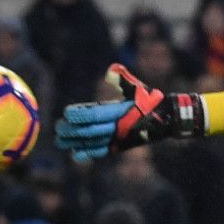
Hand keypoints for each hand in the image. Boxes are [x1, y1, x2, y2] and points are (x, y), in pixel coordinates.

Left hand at [54, 64, 204, 162]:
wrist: (166, 119)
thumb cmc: (149, 100)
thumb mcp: (137, 87)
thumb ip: (123, 78)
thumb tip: (111, 69)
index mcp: (120, 112)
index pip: (96, 115)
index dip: (80, 115)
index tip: (66, 114)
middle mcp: (118, 127)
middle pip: (90, 131)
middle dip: (72, 131)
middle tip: (58, 129)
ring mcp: (119, 139)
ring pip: (93, 143)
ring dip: (75, 143)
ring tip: (60, 142)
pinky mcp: (121, 146)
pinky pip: (102, 151)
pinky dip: (89, 153)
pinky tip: (76, 154)